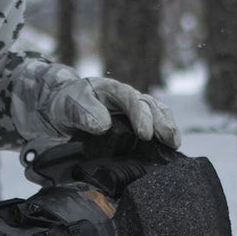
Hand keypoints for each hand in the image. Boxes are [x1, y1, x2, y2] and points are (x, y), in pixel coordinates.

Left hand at [43, 74, 180, 147]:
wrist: (62, 111)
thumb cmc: (67, 105)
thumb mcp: (68, 107)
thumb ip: (83, 113)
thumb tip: (103, 124)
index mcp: (109, 89)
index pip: (129, 98)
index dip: (140, 115)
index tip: (144, 134)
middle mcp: (126, 97)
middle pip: (148, 104)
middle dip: (159, 122)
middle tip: (167, 139)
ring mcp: (133, 109)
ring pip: (156, 111)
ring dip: (167, 126)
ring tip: (174, 143)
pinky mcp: (136, 122)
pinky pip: (155, 122)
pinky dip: (165, 132)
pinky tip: (170, 146)